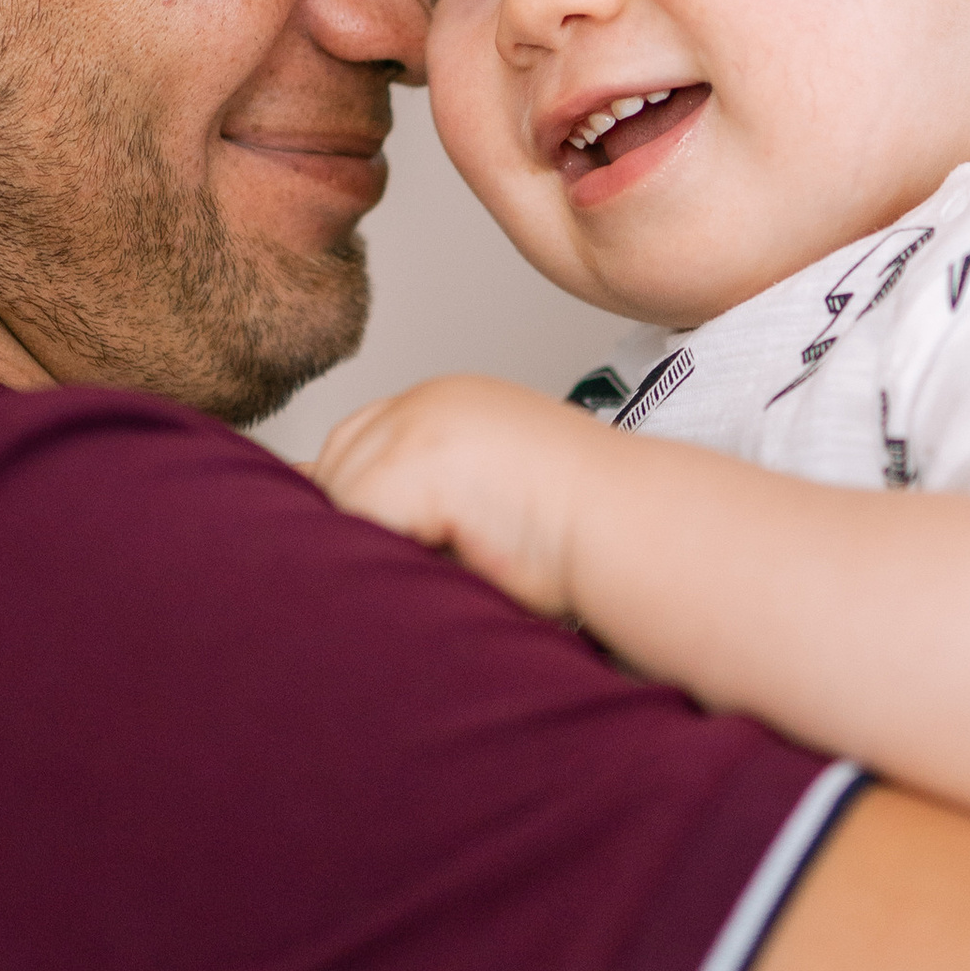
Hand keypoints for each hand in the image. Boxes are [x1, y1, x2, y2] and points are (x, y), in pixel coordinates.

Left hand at [311, 378, 616, 621]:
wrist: (636, 526)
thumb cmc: (578, 541)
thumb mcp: (485, 509)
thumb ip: (424, 509)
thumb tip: (340, 543)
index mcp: (447, 406)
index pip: (354, 449)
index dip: (356, 504)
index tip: (390, 547)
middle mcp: (427, 400)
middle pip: (333, 470)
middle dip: (353, 524)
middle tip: (413, 565)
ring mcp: (420, 421)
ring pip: (339, 500)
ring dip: (369, 546)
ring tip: (433, 569)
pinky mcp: (420, 458)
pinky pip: (356, 520)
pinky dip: (380, 558)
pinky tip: (436, 569)